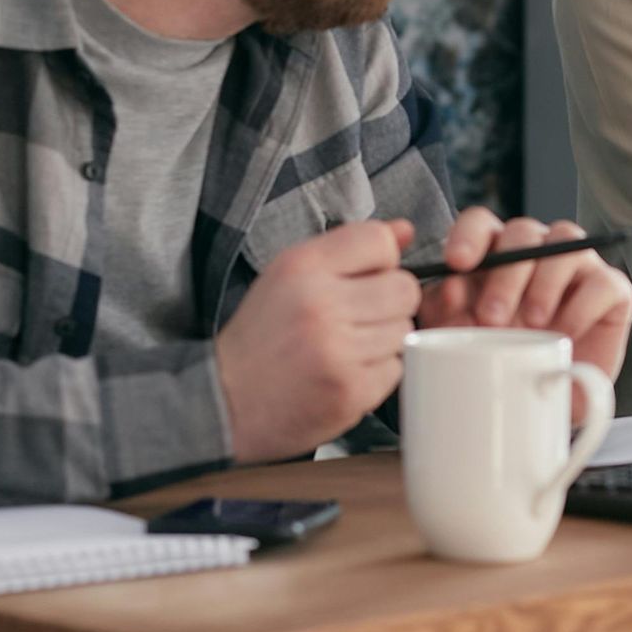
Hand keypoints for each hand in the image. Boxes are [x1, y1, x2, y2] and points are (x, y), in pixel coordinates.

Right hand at [216, 220, 422, 463]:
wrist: (226, 402)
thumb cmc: (261, 336)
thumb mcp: (290, 276)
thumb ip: (349, 248)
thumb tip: (405, 230)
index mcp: (302, 267)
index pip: (380, 242)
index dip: (381, 261)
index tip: (365, 277)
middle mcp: (320, 304)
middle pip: (404, 288)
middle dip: (389, 302)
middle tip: (358, 317)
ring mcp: (337, 350)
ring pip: (404, 329)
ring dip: (384, 339)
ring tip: (346, 346)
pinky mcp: (350, 390)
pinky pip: (395, 368)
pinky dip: (377, 372)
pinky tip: (345, 372)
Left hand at [416, 209, 631, 407]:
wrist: (541, 405)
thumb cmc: (498, 362)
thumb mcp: (460, 339)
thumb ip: (448, 311)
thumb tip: (450, 288)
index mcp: (495, 253)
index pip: (481, 223)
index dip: (468, 236)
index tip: (457, 263)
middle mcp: (538, 250)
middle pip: (522, 231)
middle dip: (506, 273)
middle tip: (492, 317)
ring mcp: (578, 266)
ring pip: (566, 240)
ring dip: (544, 281)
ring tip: (533, 323)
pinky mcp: (612, 291)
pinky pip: (603, 281)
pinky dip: (582, 307)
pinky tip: (565, 334)